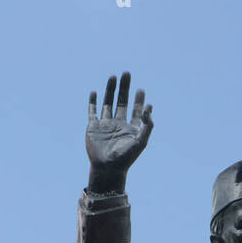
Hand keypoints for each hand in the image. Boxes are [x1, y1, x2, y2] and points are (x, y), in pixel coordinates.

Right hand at [86, 73, 152, 193]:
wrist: (108, 168)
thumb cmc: (126, 158)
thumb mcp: (141, 141)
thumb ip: (147, 125)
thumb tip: (149, 108)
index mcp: (130, 129)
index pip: (136, 111)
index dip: (139, 100)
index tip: (141, 90)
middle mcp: (118, 125)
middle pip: (122, 102)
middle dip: (125, 89)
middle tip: (127, 74)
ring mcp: (105, 126)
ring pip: (108, 103)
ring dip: (110, 90)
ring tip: (113, 77)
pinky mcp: (93, 127)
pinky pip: (92, 112)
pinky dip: (93, 102)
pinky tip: (94, 92)